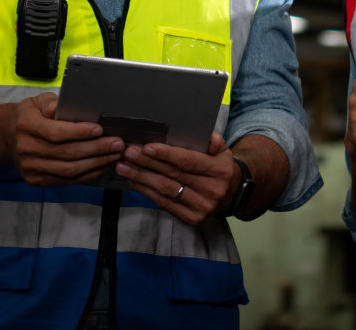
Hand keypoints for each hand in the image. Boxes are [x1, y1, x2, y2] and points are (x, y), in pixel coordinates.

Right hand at [12, 93, 124, 185]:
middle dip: (96, 149)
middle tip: (116, 144)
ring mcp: (31, 168)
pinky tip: (101, 166)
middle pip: (67, 154)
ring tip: (113, 155)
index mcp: (27, 126)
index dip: (80, 133)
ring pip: (69, 170)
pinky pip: (67, 181)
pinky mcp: (37, 180)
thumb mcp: (37, 102)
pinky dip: (87, 174)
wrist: (8, 137)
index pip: (57, 133)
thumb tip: (61, 108)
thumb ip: (51, 103)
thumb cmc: (29, 116)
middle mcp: (27, 149)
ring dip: (96, 164)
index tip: (100, 130)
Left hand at [115, 132, 235, 226]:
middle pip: (173, 175)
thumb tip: (208, 137)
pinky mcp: (192, 218)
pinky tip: (134, 181)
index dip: (166, 154)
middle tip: (128, 153)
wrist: (232, 194)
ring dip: (141, 177)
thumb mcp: (223, 151)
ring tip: (124, 166)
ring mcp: (202, 207)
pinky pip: (164, 203)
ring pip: (165, 190)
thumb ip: (214, 141)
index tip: (146, 147)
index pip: (188, 162)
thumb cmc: (220, 167)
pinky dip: (147, 191)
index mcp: (220, 170)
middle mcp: (212, 191)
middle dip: (147, 163)